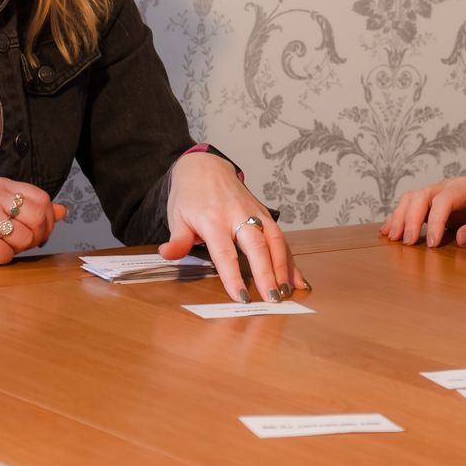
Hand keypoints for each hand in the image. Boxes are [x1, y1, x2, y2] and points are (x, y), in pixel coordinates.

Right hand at [0, 175, 67, 267]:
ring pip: (24, 238)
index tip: (38, 233)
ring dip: (14, 250)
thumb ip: (29, 210)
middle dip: (36, 237)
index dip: (47, 220)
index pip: (41, 198)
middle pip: (38, 217)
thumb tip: (63, 210)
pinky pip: (6, 255)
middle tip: (21, 245)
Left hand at [158, 152, 307, 302]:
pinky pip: (281, 237)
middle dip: (267, 273)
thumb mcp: (177, 216)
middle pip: (257, 245)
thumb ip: (178, 239)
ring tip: (287, 291)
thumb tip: (168, 254)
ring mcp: (254, 212)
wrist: (205, 166)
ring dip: (283, 267)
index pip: (225, 252)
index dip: (234, 276)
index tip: (241, 296)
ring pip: (275, 240)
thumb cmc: (190, 195)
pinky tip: (297, 279)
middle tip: (273, 298)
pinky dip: (290, 258)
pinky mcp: (264, 213)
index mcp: (213, 219)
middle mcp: (238, 215)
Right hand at [381, 176, 465, 248]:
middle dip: (410, 218)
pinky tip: (387, 230)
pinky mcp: (434, 204)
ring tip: (392, 237)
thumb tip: (460, 239)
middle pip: (421, 195)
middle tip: (406, 242)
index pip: (443, 200)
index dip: (434, 222)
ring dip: (399, 216)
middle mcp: (450, 186)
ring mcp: (440, 193)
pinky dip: (399, 217)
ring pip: (412, 198)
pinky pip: (412, 206)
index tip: (431, 244)